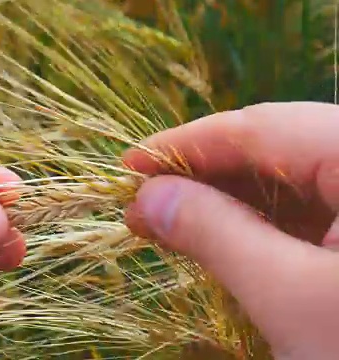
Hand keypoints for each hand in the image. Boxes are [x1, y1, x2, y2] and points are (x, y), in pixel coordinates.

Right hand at [124, 102, 338, 358]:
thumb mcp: (289, 298)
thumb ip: (214, 234)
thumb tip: (147, 199)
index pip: (265, 128)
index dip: (187, 144)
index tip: (129, 165)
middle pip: (278, 147)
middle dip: (204, 174)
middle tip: (144, 202)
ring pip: (292, 180)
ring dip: (227, 200)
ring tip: (171, 221)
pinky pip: (310, 211)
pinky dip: (259, 224)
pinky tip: (221, 237)